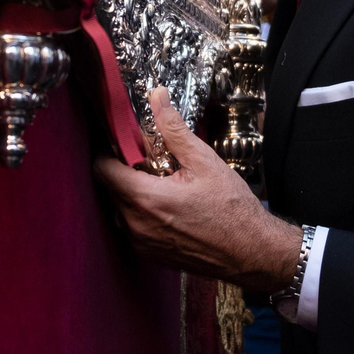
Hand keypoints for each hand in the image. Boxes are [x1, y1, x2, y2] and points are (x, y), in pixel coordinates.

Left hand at [94, 88, 303, 292]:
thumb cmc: (232, 209)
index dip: (108, 152)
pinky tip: (168, 208)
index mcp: (144, 199)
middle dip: (124, 171)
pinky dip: (142, 214)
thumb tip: (157, 97)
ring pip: (120, 209)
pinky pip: (133, 228)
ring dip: (133, 194)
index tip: (123, 143)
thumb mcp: (204, 161)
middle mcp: (135, 225)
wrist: (252, 253)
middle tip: (149, 161)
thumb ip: (174, 129)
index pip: (102, 170)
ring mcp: (141, 244)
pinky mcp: (150, 256)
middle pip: (110, 189)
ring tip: (161, 184)